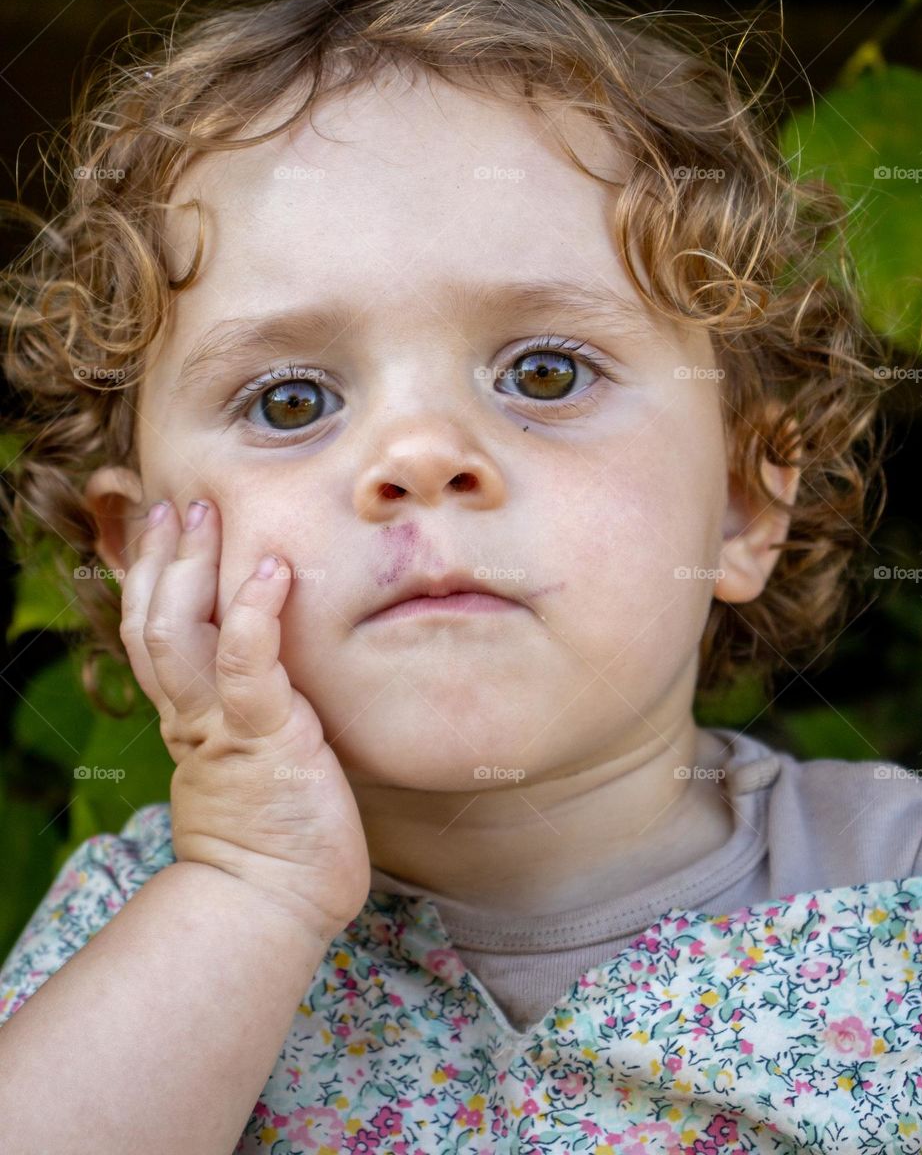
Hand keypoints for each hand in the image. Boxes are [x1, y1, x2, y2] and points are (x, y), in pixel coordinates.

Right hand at [118, 496, 370, 944]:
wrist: (278, 904)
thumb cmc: (283, 835)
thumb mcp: (261, 757)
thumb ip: (257, 713)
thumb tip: (279, 675)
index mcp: (193, 719)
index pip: (156, 636)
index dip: (151, 580)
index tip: (161, 529)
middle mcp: (194, 716)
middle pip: (154, 623)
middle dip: (159, 560)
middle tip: (171, 504)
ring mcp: (223, 725)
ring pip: (179, 633)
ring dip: (187, 569)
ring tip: (202, 514)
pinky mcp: (265, 738)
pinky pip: (247, 665)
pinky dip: (253, 614)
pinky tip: (271, 570)